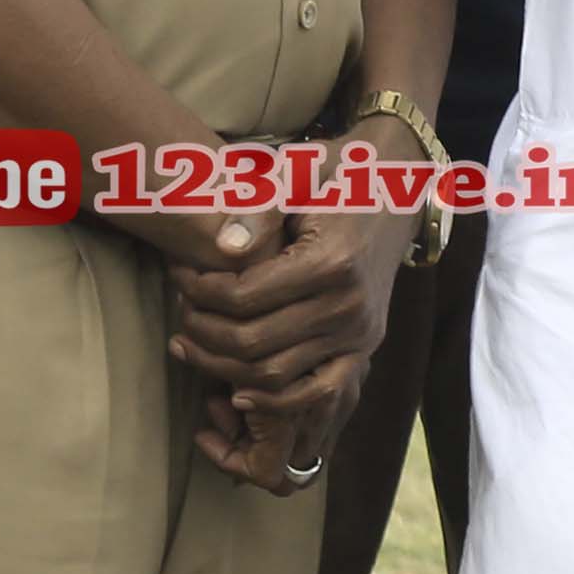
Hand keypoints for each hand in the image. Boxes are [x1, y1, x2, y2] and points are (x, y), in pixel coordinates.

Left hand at [163, 204, 400, 490]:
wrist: (395, 189)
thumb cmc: (335, 176)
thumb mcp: (295, 172)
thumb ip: (258, 208)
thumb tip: (223, 248)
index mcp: (332, 263)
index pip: (243, 298)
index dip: (198, 292)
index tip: (178, 274)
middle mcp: (350, 307)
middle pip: (252, 344)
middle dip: (202, 331)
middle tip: (179, 309)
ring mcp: (360, 334)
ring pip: (273, 376)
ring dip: (221, 367)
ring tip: (190, 343)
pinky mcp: (363, 349)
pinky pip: (314, 394)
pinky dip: (272, 401)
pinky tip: (235, 390)